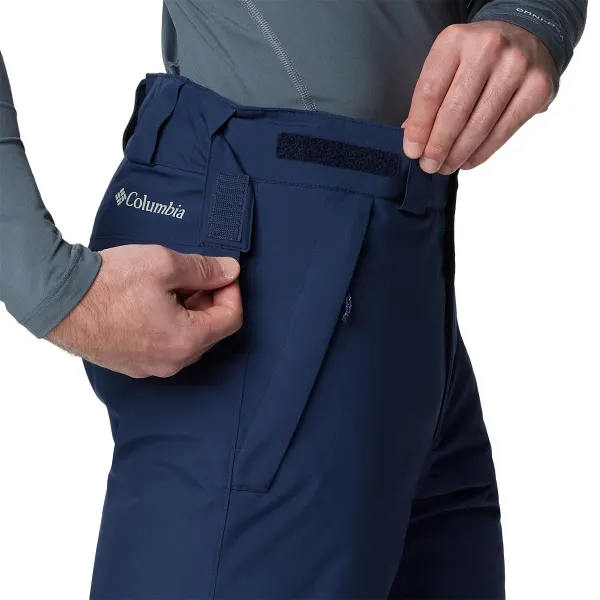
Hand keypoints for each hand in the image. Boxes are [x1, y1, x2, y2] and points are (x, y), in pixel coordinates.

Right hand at [45, 244, 242, 377]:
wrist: (58, 301)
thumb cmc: (109, 284)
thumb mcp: (165, 264)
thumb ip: (205, 269)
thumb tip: (230, 270)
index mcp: (186, 341)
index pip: (231, 318)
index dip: (232, 291)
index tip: (222, 272)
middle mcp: (172, 362)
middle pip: (211, 331)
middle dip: (211, 301)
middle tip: (198, 275)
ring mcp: (151, 367)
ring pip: (188, 339)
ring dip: (191, 312)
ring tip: (174, 285)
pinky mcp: (132, 364)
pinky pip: (165, 346)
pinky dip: (171, 324)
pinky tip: (155, 301)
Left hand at [402, 20, 559, 173]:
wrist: (525, 34)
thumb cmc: (476, 57)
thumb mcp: (447, 63)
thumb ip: (431, 97)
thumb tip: (416, 141)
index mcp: (456, 40)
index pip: (430, 92)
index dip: (418, 128)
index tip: (412, 152)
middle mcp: (488, 48)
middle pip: (455, 111)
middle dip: (438, 146)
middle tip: (429, 166)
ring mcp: (517, 67)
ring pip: (480, 125)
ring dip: (459, 153)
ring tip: (446, 166)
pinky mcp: (538, 88)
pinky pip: (503, 130)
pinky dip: (482, 152)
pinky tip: (468, 160)